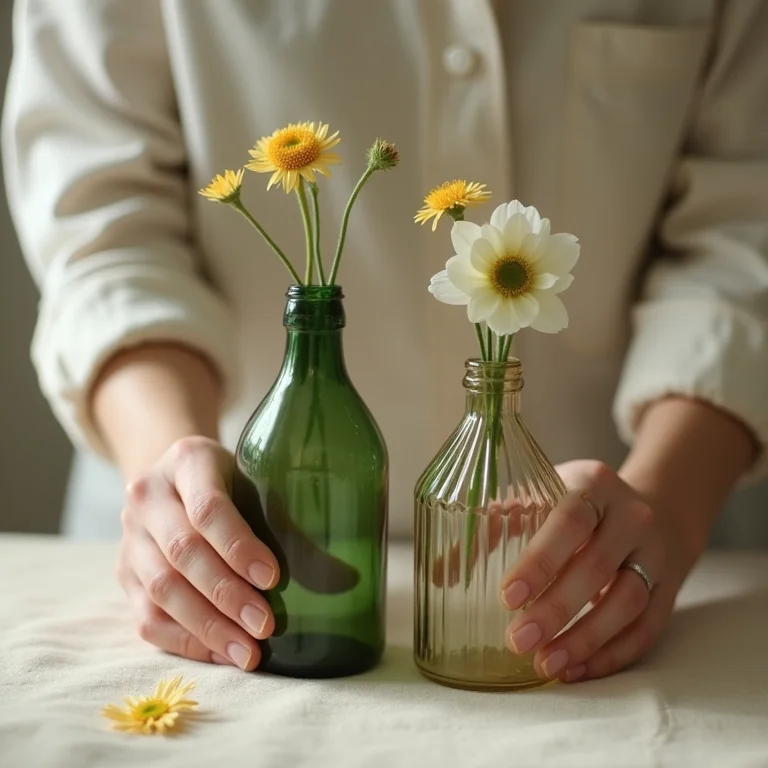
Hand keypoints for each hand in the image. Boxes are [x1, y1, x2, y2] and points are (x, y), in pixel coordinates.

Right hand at [116, 436, 279, 669]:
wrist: (174, 476)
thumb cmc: (230, 477)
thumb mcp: (255, 475)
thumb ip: (288, 514)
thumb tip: (347, 578)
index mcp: (187, 460)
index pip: (207, 508)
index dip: (239, 546)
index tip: (273, 578)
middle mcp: (148, 497)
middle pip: (183, 553)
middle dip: (227, 595)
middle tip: (266, 626)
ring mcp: (131, 538)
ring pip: (161, 589)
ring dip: (207, 627)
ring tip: (247, 652)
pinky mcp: (124, 574)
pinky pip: (146, 617)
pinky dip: (185, 641)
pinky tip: (220, 653)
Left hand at [499, 460, 685, 683]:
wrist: (650, 508)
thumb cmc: (574, 504)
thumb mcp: (537, 499)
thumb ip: (488, 528)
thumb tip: (438, 573)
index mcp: (591, 485)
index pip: (569, 520)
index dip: (540, 560)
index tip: (507, 596)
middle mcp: (630, 516)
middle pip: (598, 566)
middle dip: (557, 608)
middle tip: (518, 640)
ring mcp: (654, 554)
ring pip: (628, 602)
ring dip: (585, 639)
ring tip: (546, 665)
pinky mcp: (668, 590)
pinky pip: (646, 629)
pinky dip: (611, 655)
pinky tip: (576, 670)